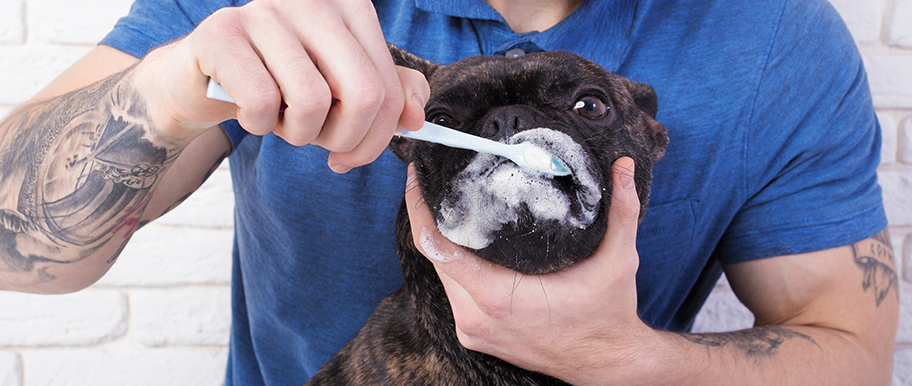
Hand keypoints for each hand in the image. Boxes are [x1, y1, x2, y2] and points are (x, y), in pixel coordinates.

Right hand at [137, 0, 428, 172]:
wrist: (205, 75)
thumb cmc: (281, 81)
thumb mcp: (340, 87)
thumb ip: (387, 96)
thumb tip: (416, 118)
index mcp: (350, 6)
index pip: (388, 86)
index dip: (378, 136)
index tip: (352, 155)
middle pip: (362, 95)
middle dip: (344, 140)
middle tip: (322, 145)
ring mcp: (264, 11)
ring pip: (311, 103)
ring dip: (297, 133)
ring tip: (282, 119)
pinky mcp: (222, 33)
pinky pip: (262, 102)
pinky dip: (259, 125)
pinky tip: (251, 111)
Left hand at [404, 157, 654, 384]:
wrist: (606, 363)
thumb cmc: (608, 314)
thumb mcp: (620, 260)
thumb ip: (622, 211)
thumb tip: (623, 166)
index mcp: (498, 297)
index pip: (437, 246)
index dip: (419, 208)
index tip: (418, 177)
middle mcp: (475, 317)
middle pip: (433, 257)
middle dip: (428, 217)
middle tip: (432, 180)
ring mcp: (471, 329)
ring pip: (440, 275)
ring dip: (441, 241)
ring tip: (446, 203)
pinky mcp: (473, 335)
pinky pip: (452, 292)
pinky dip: (453, 266)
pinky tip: (462, 241)